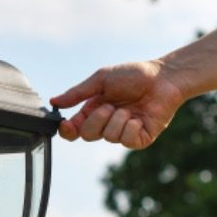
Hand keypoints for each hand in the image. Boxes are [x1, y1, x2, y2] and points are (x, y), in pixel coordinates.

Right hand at [50, 61, 188, 149]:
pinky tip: (139, 117)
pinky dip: (131, 126)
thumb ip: (78, 92)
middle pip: (88, 135)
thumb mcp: (101, 79)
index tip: (67, 123)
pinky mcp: (139, 140)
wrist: (163, 78)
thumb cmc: (134, 75)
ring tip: (130, 108)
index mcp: (94, 111)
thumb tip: (54, 101)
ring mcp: (123, 134)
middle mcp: (106, 124)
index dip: (68, 130)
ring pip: (108, 136)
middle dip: (97, 119)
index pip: (74, 130)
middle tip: (110, 105)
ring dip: (118, 119)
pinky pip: (126, 140)